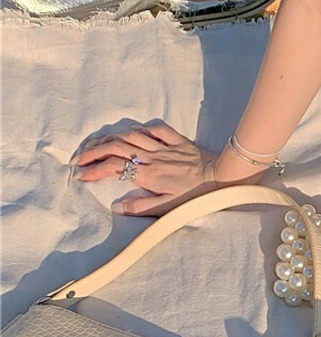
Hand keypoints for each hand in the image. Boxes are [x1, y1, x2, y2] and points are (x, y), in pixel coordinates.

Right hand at [72, 122, 226, 216]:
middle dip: (94, 151)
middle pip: (116, 147)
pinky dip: (143, 129)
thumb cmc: (197, 196)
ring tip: (98, 144)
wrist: (224, 178)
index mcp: (148, 174)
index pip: (113, 168)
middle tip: (81, 158)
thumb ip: (142, 206)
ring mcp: (166, 147)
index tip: (82, 175)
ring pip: (132, 136)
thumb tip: (117, 207)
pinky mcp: (180, 141)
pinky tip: (134, 132)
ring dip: (112, 138)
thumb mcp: (169, 207)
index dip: (94, 170)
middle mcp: (152, 157)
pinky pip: (158, 130)